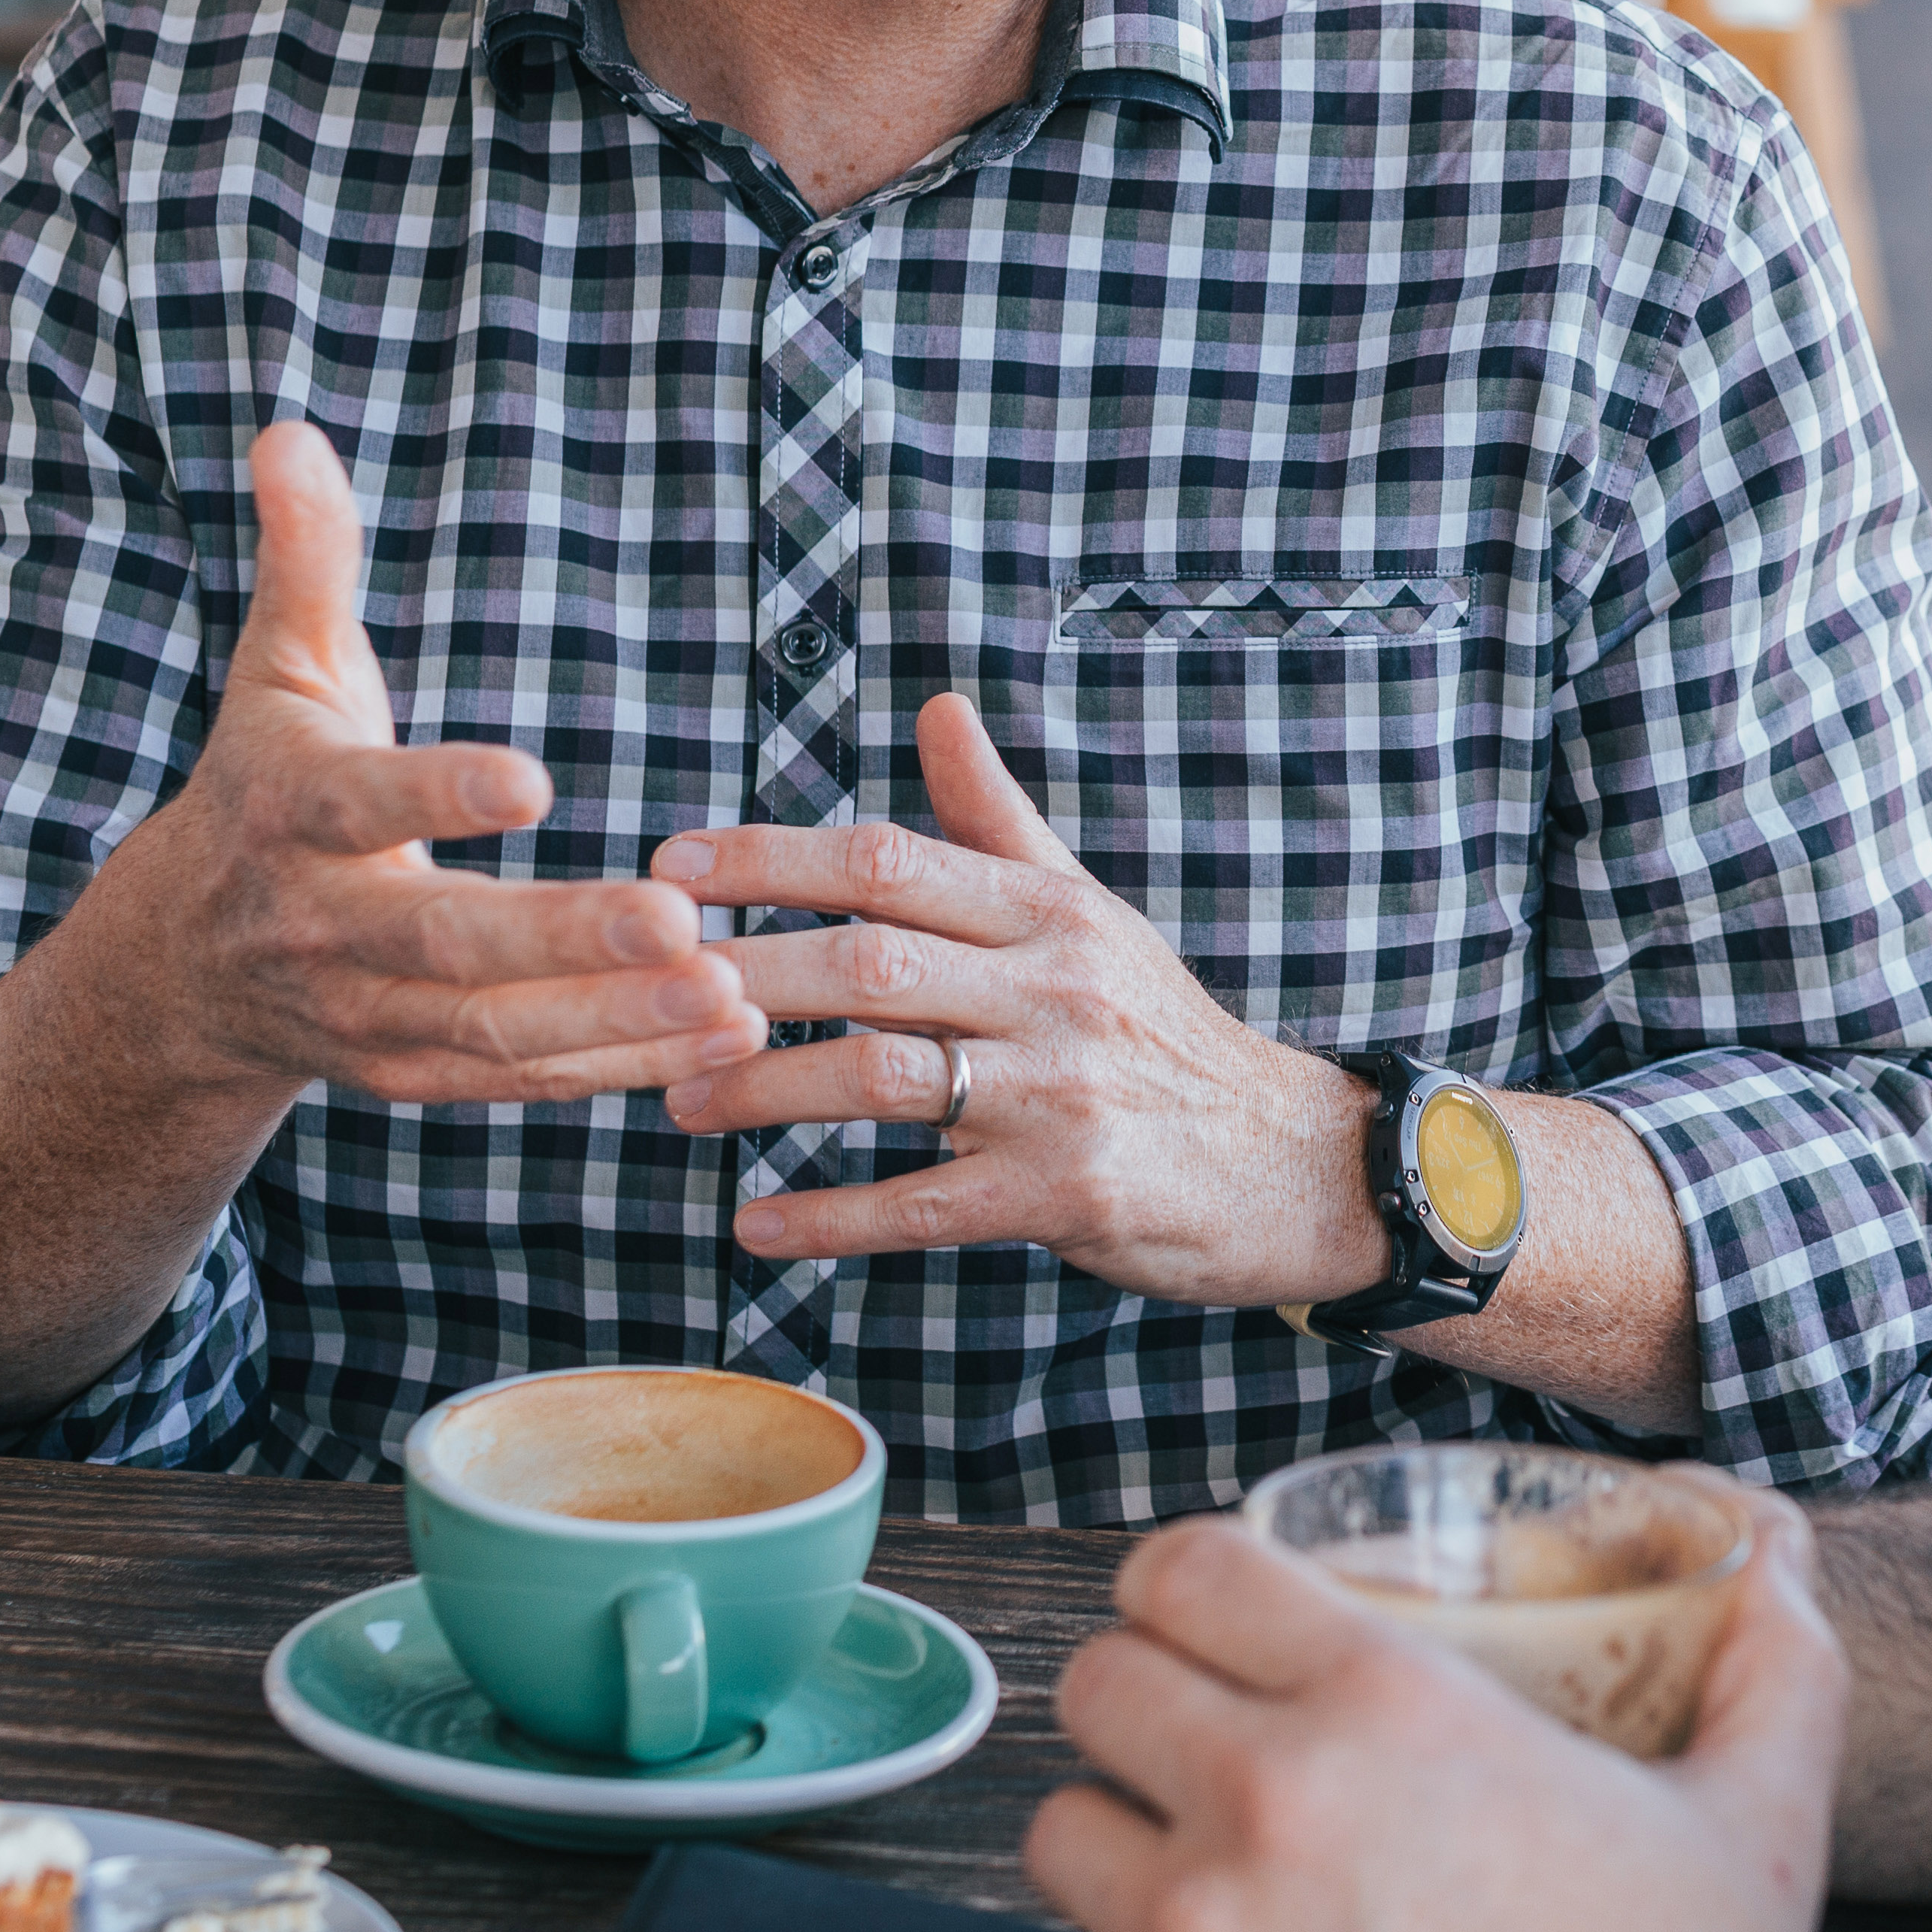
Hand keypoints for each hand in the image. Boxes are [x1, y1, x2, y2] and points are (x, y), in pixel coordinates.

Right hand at [89, 421, 764, 1109]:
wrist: (180, 967)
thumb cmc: (264, 784)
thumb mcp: (276, 668)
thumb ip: (303, 558)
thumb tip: (289, 431)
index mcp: (288, 813)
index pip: (359, 804)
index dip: (438, 795)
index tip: (537, 778)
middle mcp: (322, 928)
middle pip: (442, 942)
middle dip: (562, 939)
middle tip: (680, 922)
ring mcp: (364, 1017)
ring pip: (492, 1030)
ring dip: (615, 1019)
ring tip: (736, 993)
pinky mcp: (410, 1073)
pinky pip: (519, 1082)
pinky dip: (618, 1069)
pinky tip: (727, 1037)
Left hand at [652, 698, 1384, 1302]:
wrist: (1284, 1160)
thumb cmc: (1158, 1029)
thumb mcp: (1088, 913)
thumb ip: (996, 820)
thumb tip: (938, 705)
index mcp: (1050, 912)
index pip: (892, 861)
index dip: (772, 860)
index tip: (670, 870)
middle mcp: (1057, 990)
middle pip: (873, 963)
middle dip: (747, 976)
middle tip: (647, 996)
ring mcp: (1062, 1094)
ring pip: (883, 1078)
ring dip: (766, 1092)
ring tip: (682, 1105)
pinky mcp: (1065, 1194)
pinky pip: (922, 1206)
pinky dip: (830, 1219)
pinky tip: (758, 1226)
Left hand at [1019, 1483, 1840, 1931]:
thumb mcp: (1763, 1833)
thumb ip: (1777, 1669)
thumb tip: (1769, 1551)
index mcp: (1387, 1713)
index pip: (1184, 1567)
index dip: (1198, 1585)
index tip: (1230, 1626)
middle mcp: (1262, 1815)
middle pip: (1096, 1683)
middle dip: (1151, 1707)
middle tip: (1220, 1753)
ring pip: (1057, 1836)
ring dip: (1121, 1850)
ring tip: (1213, 1889)